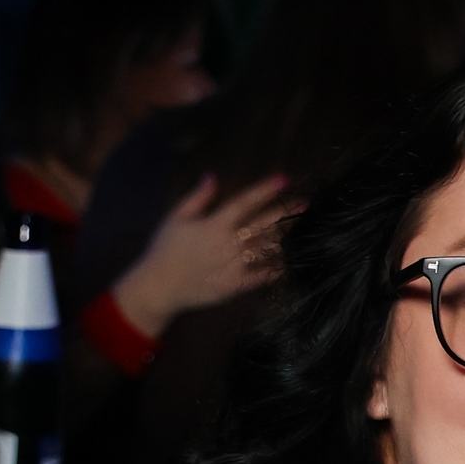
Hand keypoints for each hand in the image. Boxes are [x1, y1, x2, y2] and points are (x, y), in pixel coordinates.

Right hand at [111, 174, 290, 338]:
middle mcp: (227, 243)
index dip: (265, 189)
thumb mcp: (176, 218)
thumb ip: (197, 198)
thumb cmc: (164, 250)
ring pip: (268, 248)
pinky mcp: (237, 285)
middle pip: (263, 224)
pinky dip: (280, 267)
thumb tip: (212, 176)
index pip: (245, 202)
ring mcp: (234, 265)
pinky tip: (295, 259)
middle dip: (286, 211)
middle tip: (306, 202)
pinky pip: (264, 276)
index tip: (284, 179)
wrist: (158, 287)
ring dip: (287, 237)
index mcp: (213, 225)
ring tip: (306, 227)